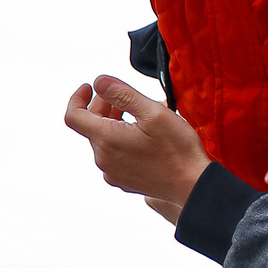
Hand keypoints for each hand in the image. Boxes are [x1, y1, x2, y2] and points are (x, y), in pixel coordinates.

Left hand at [62, 75, 209, 207]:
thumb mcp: (152, 113)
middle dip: (104, 106)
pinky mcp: (123, 180)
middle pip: (91, 126)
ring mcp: (112, 172)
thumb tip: (99, 82)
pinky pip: (113, 154)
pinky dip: (121, 138)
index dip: (78, 97)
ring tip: (140, 113)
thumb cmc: (177, 150)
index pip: (74, 116)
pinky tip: (143, 134)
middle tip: (126, 97)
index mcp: (107, 140)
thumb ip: (122, 94)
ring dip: (115, 122)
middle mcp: (104, 159)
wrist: (193, 186)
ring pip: (103, 139)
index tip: (90, 87)